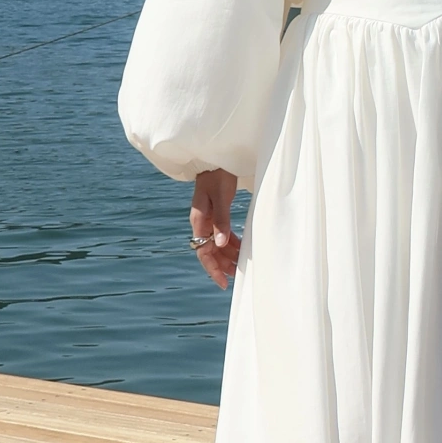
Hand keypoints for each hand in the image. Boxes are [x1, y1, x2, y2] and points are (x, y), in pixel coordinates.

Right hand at [190, 169, 240, 288]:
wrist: (215, 159)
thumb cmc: (218, 176)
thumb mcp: (221, 198)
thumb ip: (221, 221)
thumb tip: (219, 244)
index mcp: (199, 221)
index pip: (203, 252)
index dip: (213, 269)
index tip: (224, 282)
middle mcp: (201, 223)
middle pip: (210, 251)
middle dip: (223, 265)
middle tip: (238, 276)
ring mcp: (208, 220)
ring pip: (216, 244)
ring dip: (228, 255)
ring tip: (242, 265)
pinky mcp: (215, 215)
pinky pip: (221, 234)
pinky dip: (231, 243)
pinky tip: (241, 248)